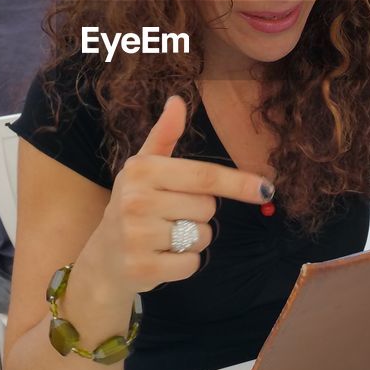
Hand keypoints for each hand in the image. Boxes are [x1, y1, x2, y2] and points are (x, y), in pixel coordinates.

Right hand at [79, 96, 273, 295]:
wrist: (103, 257)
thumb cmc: (132, 204)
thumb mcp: (144, 168)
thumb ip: (164, 135)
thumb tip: (177, 101)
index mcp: (142, 170)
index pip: (204, 175)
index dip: (238, 182)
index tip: (265, 188)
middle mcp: (136, 200)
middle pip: (208, 208)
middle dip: (200, 213)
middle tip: (172, 214)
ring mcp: (137, 236)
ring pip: (202, 237)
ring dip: (194, 239)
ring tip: (165, 236)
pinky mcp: (143, 268)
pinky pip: (192, 264)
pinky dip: (186, 263)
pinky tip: (162, 256)